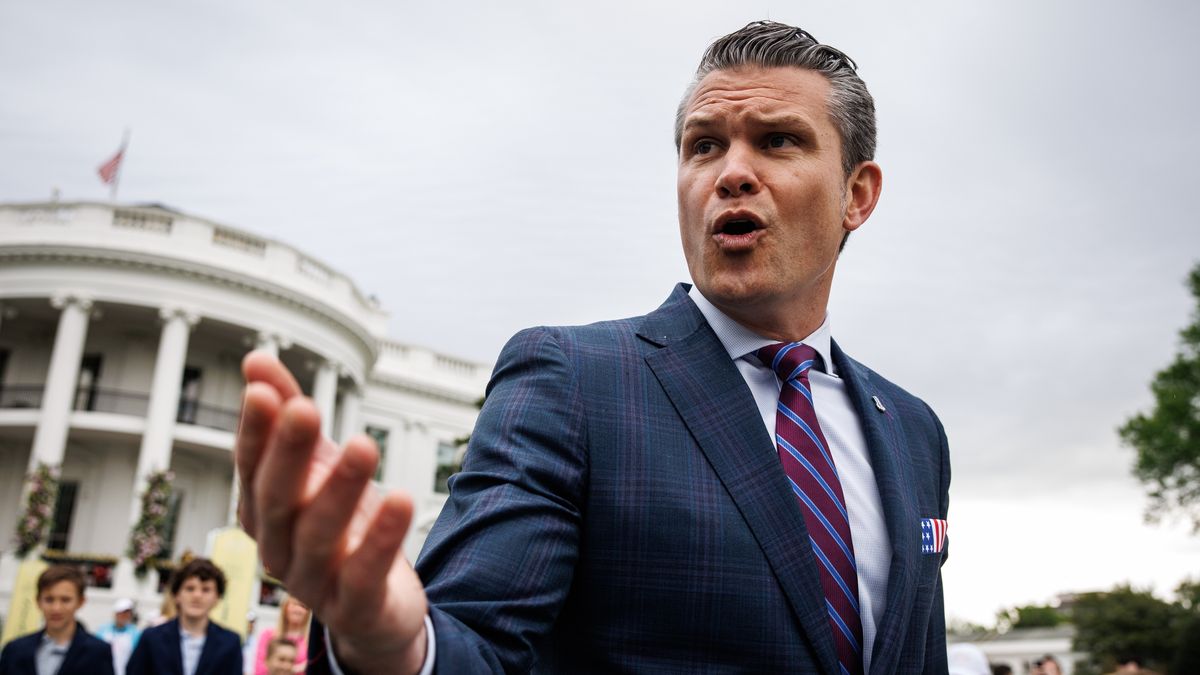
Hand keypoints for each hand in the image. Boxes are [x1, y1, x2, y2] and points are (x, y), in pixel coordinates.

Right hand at [236, 351, 428, 673]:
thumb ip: (289, 415)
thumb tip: (255, 359)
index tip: (264, 391)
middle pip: (277, 499)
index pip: (251, 466)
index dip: (255, 432)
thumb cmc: (339, 526)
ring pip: (319, 535)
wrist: (375, 610)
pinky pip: (364, 575)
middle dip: (289, 454)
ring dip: (341, 489)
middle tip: (306, 410)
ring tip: (367, 446)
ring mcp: (313, 583)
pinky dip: (381, 540)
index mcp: (263, 510)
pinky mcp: (355, 608)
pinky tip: (403, 501)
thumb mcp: (318, 467)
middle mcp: (278, 547)